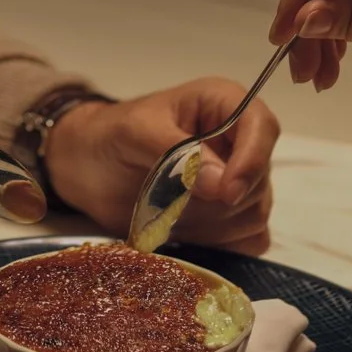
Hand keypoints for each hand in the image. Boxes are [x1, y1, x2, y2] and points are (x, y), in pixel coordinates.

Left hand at [41, 78, 278, 252]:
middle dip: (220, 201)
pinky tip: (186, 237)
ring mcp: (236, 182)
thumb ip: (178, 153)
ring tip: (168, 215)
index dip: (252, 160)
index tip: (225, 192)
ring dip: (213, 226)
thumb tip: (222, 184)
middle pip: (259, 179)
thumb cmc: (109, 137)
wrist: (88, 168)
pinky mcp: (229, 218)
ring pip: (255, 213)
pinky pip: (248, 240)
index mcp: (223, 105)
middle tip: (171, 203)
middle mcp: (237, 142)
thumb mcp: (134, 132)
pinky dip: (222, 246)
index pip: (262, 127)